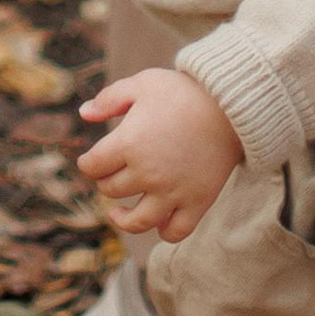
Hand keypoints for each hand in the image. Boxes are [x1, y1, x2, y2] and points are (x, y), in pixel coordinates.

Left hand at [76, 66, 242, 241]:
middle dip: (106, 181)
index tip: (91, 160)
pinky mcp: (197, 202)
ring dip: (122, 218)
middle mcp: (148, 173)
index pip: (93, 166)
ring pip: (137, 220)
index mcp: (129, 143)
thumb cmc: (183, 91)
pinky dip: (164, 231)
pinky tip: (157, 221)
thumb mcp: (143, 83)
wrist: (230, 105)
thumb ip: (109, 99)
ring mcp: (173, 191)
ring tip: (117, 213)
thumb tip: (84, 114)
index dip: (88, 163)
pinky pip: (175, 231)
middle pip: (112, 189)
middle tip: (110, 174)